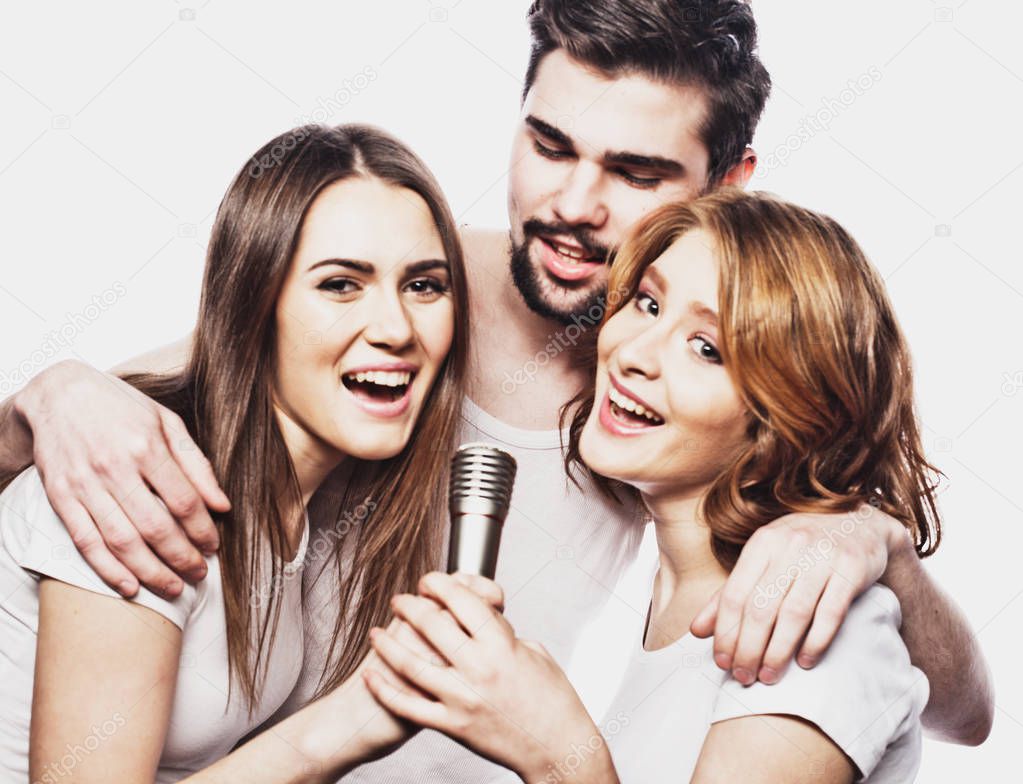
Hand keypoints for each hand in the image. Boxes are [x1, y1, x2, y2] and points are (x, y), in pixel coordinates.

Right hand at [15, 360, 229, 597]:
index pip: (184, 501)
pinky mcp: (61, 497)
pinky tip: (129, 586)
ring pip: (122, 541)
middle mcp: (115, 467)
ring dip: (151, 571)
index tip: (214, 547)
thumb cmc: (121, 407)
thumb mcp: (167, 422)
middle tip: (199, 574)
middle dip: (182, 557)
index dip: (202, 530)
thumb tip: (222, 504)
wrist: (59, 393)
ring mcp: (85, 484)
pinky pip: (85, 541)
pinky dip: (107, 569)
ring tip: (173, 587)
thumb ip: (196, 464)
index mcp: (147, 446)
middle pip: (156, 526)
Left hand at [363, 572, 616, 783]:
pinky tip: (372, 675)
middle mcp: (479, 669)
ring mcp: (463, 699)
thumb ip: (503, 633)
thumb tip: (481, 620)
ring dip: (389, 644)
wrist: (558, 748)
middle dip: (410, 606)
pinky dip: (386, 691)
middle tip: (401, 600)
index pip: (462, 601)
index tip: (430, 581)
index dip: (441, 584)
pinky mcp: (453, 725)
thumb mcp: (534, 651)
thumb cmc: (553, 701)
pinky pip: (410, 707)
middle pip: (432, 625)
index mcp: (502, 646)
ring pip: (412, 665)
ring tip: (377, 631)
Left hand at [690, 503, 906, 685]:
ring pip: (794, 613)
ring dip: (778, 651)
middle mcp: (790, 546)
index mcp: (762, 543)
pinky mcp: (851, 570)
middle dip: (748, 648)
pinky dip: (815, 641)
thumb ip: (731, 591)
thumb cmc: (803, 546)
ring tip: (768, 676)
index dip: (725, 632)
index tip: (722, 662)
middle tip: (744, 676)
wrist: (861, 523)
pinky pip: (831, 613)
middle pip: (761, 607)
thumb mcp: (765, 558)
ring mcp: (822, 557)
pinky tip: (804, 661)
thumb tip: (698, 630)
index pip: (734, 594)